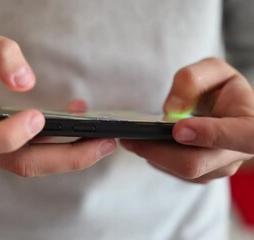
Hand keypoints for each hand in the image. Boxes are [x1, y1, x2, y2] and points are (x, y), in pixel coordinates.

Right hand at [0, 26, 114, 176]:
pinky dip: (65, 146)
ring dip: (73, 155)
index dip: (6, 135)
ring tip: (105, 139)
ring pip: (35, 164)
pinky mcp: (9, 152)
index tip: (37, 117)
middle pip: (20, 162)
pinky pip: (39, 154)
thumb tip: (26, 81)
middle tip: (104, 141)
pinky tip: (85, 128)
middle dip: (65, 157)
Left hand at [121, 58, 253, 182]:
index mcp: (250, 125)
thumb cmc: (223, 91)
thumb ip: (194, 79)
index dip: (208, 135)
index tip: (178, 129)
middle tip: (129, 137)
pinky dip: (154, 158)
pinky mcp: (201, 176)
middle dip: (157, 150)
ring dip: (151, 155)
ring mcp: (218, 169)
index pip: (240, 136)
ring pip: (179, 170)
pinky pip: (173, 172)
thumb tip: (172, 109)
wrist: (231, 114)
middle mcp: (237, 154)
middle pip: (194, 164)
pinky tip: (142, 143)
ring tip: (129, 138)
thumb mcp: (215, 72)